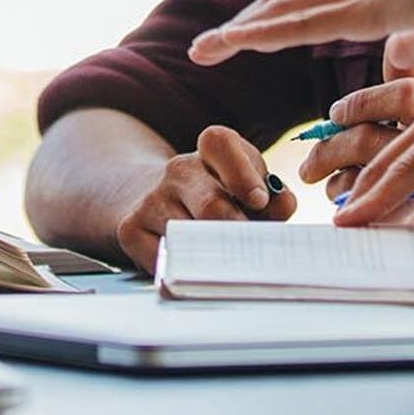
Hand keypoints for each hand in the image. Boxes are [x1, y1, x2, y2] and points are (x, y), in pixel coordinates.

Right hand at [111, 125, 291, 271]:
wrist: (155, 200)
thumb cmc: (217, 197)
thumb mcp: (248, 189)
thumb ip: (273, 198)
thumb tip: (283, 204)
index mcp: (210, 150)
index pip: (220, 144)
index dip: (243, 173)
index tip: (259, 200)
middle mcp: (178, 169)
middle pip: (212, 205)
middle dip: (237, 233)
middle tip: (249, 249)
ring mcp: (151, 199)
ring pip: (189, 238)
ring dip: (214, 256)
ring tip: (225, 259)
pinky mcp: (131, 228)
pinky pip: (166, 261)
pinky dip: (186, 271)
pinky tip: (195, 265)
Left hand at [188, 0, 413, 70]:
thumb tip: (394, 60)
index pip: (315, 5)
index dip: (279, 19)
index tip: (249, 33)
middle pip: (285, 3)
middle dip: (246, 24)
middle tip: (208, 44)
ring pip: (281, 11)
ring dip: (238, 30)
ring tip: (202, 49)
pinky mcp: (364, 8)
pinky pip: (299, 23)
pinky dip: (259, 33)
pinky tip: (231, 41)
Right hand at [321, 51, 413, 228]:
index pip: (413, 166)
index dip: (381, 197)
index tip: (350, 220)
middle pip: (392, 156)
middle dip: (362, 190)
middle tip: (337, 223)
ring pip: (396, 145)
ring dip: (369, 175)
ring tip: (342, 201)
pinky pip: (412, 137)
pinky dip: (390, 160)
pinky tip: (377, 176)